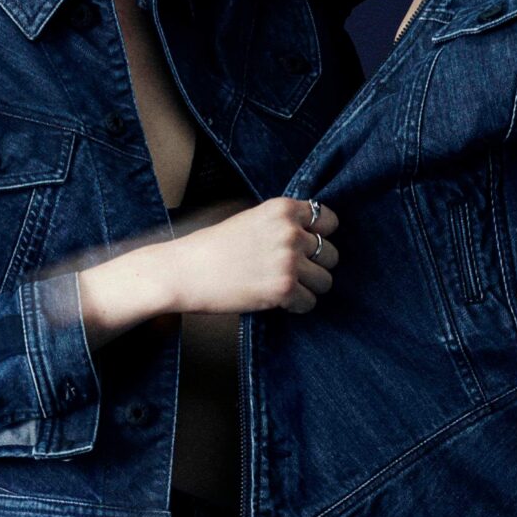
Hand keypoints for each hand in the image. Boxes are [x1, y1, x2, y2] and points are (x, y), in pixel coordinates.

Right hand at [166, 197, 339, 314]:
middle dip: (315, 266)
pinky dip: (297, 306)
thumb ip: (282, 224)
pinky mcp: (283, 289)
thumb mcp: (252, 219)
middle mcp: (290, 232)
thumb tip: (312, 237)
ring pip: (325, 281)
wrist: (185, 271)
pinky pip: (310, 302)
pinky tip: (278, 301)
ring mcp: (289, 261)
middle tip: (292, 273)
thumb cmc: (213, 247)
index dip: (321, 236)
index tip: (308, 247)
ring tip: (285, 288)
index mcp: (283, 209)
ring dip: (309, 288)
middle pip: (331, 254)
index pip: (329, 220)